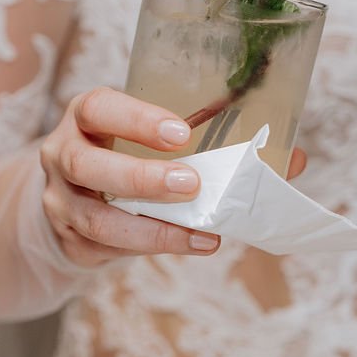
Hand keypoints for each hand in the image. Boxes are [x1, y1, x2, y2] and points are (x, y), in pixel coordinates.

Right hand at [40, 87, 307, 267]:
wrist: (73, 198)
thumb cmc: (129, 155)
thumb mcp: (157, 139)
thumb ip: (217, 142)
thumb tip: (295, 159)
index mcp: (86, 117)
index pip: (98, 107)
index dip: (136, 119)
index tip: (180, 132)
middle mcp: (63, 154)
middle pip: (87, 163)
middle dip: (140, 176)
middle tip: (191, 183)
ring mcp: (61, 201)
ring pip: (96, 217)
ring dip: (150, 226)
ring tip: (199, 229)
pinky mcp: (71, 241)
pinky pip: (107, 249)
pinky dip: (153, 247)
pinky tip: (191, 244)